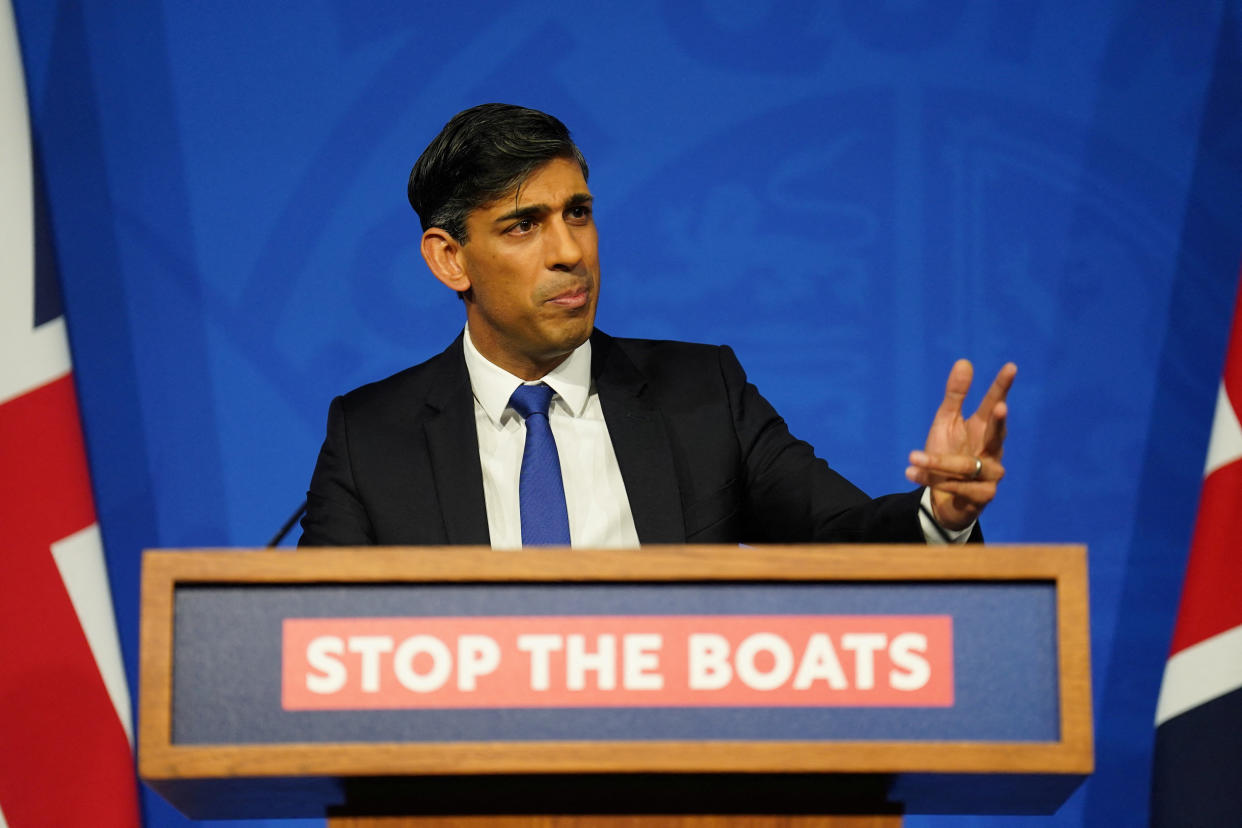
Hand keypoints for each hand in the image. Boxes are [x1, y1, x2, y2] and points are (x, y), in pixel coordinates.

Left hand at [905, 360, 1016, 531]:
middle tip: (1000, 407)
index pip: (994, 403)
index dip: (1002, 387)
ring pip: (968, 466)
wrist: (943, 498)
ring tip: (913, 457)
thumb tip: (964, 361)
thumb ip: (955, 396)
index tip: (1010, 366)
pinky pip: (960, 487)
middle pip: (998, 433)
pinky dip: (935, 480)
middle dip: (998, 421)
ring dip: (938, 462)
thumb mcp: (946, 423)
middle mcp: (993, 449)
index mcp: (983, 428)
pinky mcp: (984, 496)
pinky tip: (914, 474)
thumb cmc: (948, 454)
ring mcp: (992, 474)